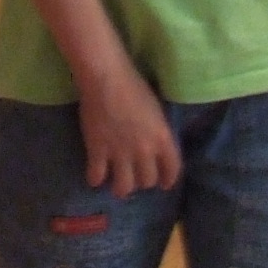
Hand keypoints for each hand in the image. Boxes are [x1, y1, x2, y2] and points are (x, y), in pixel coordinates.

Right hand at [77, 60, 179, 196]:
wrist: (106, 79)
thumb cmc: (134, 85)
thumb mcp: (156, 111)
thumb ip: (157, 132)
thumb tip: (154, 145)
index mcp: (162, 139)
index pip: (172, 170)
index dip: (168, 179)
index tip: (163, 184)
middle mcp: (144, 152)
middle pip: (147, 181)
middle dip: (142, 181)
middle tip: (135, 176)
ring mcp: (120, 154)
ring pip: (124, 187)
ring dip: (121, 187)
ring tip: (116, 182)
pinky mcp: (97, 152)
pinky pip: (97, 177)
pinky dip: (95, 179)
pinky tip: (95, 176)